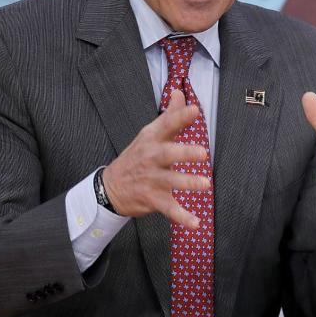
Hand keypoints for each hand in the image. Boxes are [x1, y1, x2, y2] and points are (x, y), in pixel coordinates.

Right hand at [101, 89, 210, 229]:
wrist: (110, 187)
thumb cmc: (138, 157)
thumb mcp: (150, 134)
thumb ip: (170, 116)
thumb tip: (180, 93)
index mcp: (152, 139)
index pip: (166, 125)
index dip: (180, 116)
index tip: (195, 110)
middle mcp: (151, 158)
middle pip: (168, 153)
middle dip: (184, 153)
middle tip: (203, 153)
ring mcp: (151, 179)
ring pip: (171, 181)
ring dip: (187, 183)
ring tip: (205, 185)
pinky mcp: (152, 198)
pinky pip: (169, 208)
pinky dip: (182, 217)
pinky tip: (195, 223)